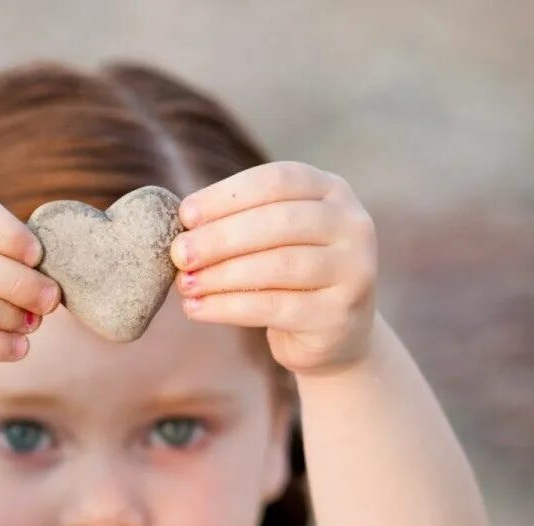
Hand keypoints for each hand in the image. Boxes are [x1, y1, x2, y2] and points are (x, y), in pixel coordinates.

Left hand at [169, 161, 377, 376]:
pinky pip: (274, 307)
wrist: (335, 336)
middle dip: (220, 237)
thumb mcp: (275, 241)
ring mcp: (353, 271)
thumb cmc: (292, 280)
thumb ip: (242, 224)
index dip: (228, 195)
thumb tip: (184, 224)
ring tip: (185, 284)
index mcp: (333, 192)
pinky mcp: (337, 315)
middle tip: (179, 253)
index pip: (277, 181)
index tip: (185, 215)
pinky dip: (228, 308)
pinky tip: (197, 309)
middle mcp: (352, 226)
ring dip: (222, 275)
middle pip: (278, 222)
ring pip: (278, 266)